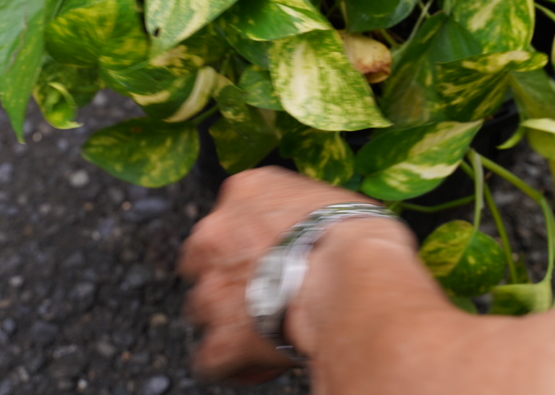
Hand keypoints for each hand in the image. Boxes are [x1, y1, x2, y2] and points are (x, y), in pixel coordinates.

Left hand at [178, 167, 370, 383]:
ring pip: (202, 309)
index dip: (244, 241)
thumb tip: (314, 224)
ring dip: (226, 319)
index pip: (227, 215)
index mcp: (244, 192)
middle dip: (224, 278)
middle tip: (259, 290)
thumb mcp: (328, 196)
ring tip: (261, 328)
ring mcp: (212, 288)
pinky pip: (211, 359)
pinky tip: (253, 361)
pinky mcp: (220, 338)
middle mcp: (215, 234)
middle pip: (202, 260)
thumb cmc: (353, 236)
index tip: (264, 255)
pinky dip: (230, 363)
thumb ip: (301, 209)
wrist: (353, 277)